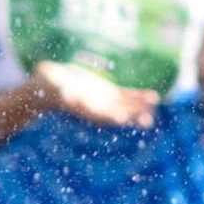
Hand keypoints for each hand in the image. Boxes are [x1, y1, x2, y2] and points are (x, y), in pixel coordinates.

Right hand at [30, 60, 158, 129]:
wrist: (51, 83)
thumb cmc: (48, 85)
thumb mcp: (53, 87)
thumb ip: (62, 91)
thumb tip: (70, 92)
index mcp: (83, 108)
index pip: (99, 115)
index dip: (111, 117)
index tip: (123, 119)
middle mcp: (95, 108)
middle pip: (116, 113)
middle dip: (131, 116)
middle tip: (148, 121)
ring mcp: (103, 100)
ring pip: (126, 105)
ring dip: (140, 106)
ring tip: (155, 106)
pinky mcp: (108, 92)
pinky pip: (127, 95)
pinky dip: (140, 97)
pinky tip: (153, 98)